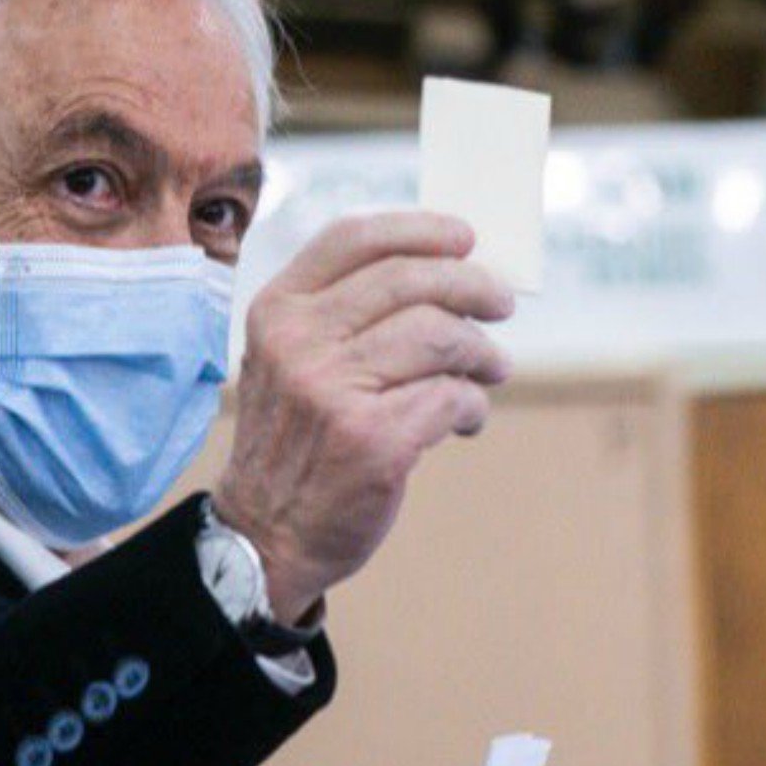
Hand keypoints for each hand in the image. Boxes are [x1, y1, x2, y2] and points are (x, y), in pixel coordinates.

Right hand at [213, 211, 512, 620]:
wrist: (265, 535)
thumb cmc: (297, 442)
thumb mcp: (291, 363)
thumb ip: (344, 317)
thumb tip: (447, 278)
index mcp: (278, 312)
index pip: (353, 239)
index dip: (419, 230)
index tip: (465, 237)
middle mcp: (298, 343)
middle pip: (409, 280)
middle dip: (472, 285)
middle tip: (501, 303)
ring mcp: (332, 391)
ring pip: (440, 335)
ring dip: (482, 351)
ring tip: (492, 369)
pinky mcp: (373, 439)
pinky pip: (452, 396)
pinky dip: (474, 405)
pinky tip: (467, 419)